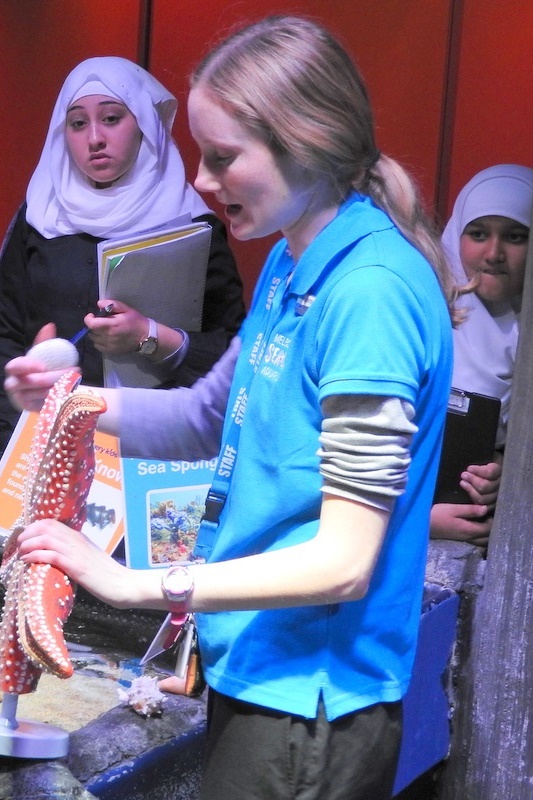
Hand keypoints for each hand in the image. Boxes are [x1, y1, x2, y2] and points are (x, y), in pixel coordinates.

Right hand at [4, 324, 78, 412]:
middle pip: (31, 381)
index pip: (14, 366)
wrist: (49, 390)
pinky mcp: (30, 409)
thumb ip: (45, 342)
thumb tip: (50, 326)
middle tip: (73, 371)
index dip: (27, 366)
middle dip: (54, 376)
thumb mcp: (44, 356)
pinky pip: (46, 403)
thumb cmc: (44, 370)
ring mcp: (22, 398)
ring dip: (60, 386)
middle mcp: (15, 384)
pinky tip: (69, 390)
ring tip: (75, 380)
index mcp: (16, 369)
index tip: (44, 366)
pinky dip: (59, 396)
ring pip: (41, 393)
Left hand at [17, 520, 132, 608]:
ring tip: (21, 554)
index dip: (33, 527)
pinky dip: (34, 556)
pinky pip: (51, 556)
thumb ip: (74, 553)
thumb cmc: (107, 574)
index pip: (52, 523)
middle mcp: (77, 540)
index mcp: (79, 537)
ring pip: (45, 539)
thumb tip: (56, 556)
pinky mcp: (77, 567)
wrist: (123, 584)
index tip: (25, 538)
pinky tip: (27, 562)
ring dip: (28, 545)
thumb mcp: (89, 558)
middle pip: (46, 527)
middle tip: (20, 546)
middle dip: (27, 534)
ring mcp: (77, 552)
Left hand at [85, 299, 148, 354]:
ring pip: (93, 339)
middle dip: (93, 325)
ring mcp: (109, 345)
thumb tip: (99, 304)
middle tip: (101, 321)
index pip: (91, 324)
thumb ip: (112, 304)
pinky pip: (97, 346)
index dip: (88, 318)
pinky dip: (98, 341)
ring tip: (103, 329)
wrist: (146, 337)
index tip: (93, 315)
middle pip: (91, 331)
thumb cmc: (136, 321)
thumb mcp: (126, 309)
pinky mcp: (111, 351)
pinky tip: (106, 337)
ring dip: (96, 333)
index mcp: (112, 325)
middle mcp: (108, 336)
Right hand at [430, 502, 492, 546]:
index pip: (488, 528)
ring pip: (482, 541)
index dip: (494, 521)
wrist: (423, 524)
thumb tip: (486, 509)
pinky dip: (481, 536)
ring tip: (487, 523)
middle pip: (487, 538)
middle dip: (493, 529)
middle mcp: (469, 537)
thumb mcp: (453, 509)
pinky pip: (475, 540)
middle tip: (493, 517)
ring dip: (487, 534)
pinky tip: (478, 527)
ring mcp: (464, 539)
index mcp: (469, 530)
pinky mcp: (459, 538)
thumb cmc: (438, 515)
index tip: (494, 511)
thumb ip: (470, 510)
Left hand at [458, 456, 502, 506]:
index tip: (469, 468)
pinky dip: (474, 500)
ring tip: (463, 483)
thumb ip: (481, 456)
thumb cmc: (486, 459)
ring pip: (483, 498)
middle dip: (472, 480)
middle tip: (464, 475)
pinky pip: (483, 506)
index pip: (490, 472)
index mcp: (501, 469)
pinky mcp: (492, 503)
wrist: (492, 466)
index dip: (478, 471)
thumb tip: (472, 460)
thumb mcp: (485, 454)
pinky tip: (468, 491)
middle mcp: (501, 483)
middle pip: (485, 486)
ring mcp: (497, 495)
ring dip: (470, 490)